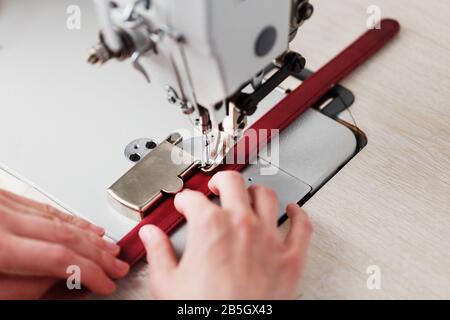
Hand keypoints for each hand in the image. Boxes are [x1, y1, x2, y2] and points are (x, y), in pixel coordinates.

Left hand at [0, 189, 128, 298]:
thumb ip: (26, 287)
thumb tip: (65, 282)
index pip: (58, 257)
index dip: (88, 272)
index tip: (105, 283)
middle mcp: (2, 217)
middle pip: (64, 235)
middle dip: (97, 254)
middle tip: (117, 266)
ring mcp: (4, 203)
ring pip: (59, 218)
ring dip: (89, 236)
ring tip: (109, 249)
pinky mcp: (4, 197)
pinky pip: (45, 206)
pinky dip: (70, 218)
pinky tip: (86, 225)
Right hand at [139, 171, 312, 299]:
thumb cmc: (204, 311)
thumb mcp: (167, 283)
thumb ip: (158, 252)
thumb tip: (150, 235)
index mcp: (210, 227)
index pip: (192, 199)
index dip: (184, 200)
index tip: (183, 204)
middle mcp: (242, 225)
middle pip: (232, 183)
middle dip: (219, 181)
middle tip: (214, 187)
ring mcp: (269, 239)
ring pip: (267, 197)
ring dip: (255, 191)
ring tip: (247, 194)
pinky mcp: (291, 258)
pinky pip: (301, 227)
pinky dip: (298, 214)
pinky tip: (293, 210)